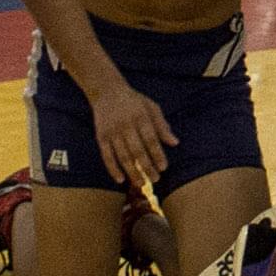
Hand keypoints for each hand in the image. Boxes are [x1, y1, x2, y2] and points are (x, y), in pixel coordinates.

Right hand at [95, 83, 177, 201]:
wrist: (106, 91)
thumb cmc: (134, 101)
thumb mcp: (151, 107)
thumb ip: (162, 125)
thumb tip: (175, 143)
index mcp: (141, 117)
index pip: (151, 139)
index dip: (157, 154)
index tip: (164, 167)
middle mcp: (126, 125)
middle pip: (137, 150)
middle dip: (147, 167)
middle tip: (155, 179)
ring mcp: (112, 132)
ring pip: (122, 156)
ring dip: (132, 172)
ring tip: (141, 184)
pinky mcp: (101, 137)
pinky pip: (106, 156)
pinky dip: (112, 169)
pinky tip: (120, 179)